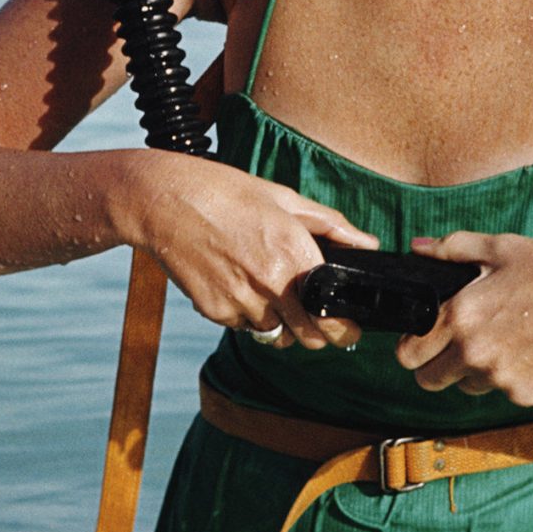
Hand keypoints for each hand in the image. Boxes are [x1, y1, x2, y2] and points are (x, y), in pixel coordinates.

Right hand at [124, 152, 377, 348]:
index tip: (347, 326)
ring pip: (275, 335)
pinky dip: (248, 314)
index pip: (332, 319)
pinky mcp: (214, 311)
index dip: (344, 328)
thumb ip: (332, 226)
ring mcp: (239, 302)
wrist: (163, 200)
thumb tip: (368, 244)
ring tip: (270, 290)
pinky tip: (239, 283)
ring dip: (281, 323)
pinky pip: (243, 326)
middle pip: (309, 339)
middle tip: (315, 316)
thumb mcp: (284, 198)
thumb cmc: (225, 192)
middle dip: (317, 332)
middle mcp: (270, 285)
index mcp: (294, 254)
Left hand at [396, 233, 532, 407]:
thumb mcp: (502, 248)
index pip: (407, 354)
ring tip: (506, 339)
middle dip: (436, 365)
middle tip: (458, 344)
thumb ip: (451, 248)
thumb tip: (417, 248)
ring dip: (475, 371)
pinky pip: (503, 391)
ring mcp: (499, 378)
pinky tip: (531, 350)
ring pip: (467, 386)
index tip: (424, 339)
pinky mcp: (525, 395)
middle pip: (428, 381)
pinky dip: (511, 377)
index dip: (411, 346)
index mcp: (459, 317)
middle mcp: (473, 354)